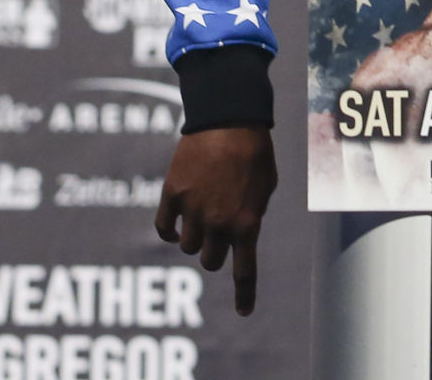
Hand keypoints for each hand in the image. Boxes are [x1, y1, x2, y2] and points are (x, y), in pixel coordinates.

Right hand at [155, 126, 276, 314]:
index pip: (244, 270)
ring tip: (203, 216)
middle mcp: (218, 223)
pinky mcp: (172, 196)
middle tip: (219, 232)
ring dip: (194, 239)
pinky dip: (170, 230)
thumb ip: (252, 215)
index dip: (245, 294)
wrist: (229, 118)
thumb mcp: (266, 186)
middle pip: (210, 261)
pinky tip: (177, 221)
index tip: (245, 313)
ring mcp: (192, 210)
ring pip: (187, 247)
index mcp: (247, 222)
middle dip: (215, 252)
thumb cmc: (256, 151)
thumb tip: (239, 234)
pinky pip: (164, 228)